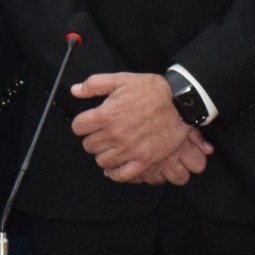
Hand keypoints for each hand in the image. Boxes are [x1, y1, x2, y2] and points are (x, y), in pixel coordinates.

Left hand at [72, 72, 209, 185]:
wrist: (180, 102)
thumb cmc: (151, 90)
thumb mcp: (121, 79)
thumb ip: (94, 84)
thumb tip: (74, 91)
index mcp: (107, 115)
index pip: (78, 127)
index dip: (81, 123)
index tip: (89, 122)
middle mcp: (115, 135)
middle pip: (88, 145)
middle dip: (92, 138)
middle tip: (102, 133)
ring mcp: (129, 150)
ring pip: (101, 161)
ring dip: (103, 154)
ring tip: (110, 146)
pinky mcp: (144, 160)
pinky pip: (121, 175)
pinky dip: (115, 173)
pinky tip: (114, 166)